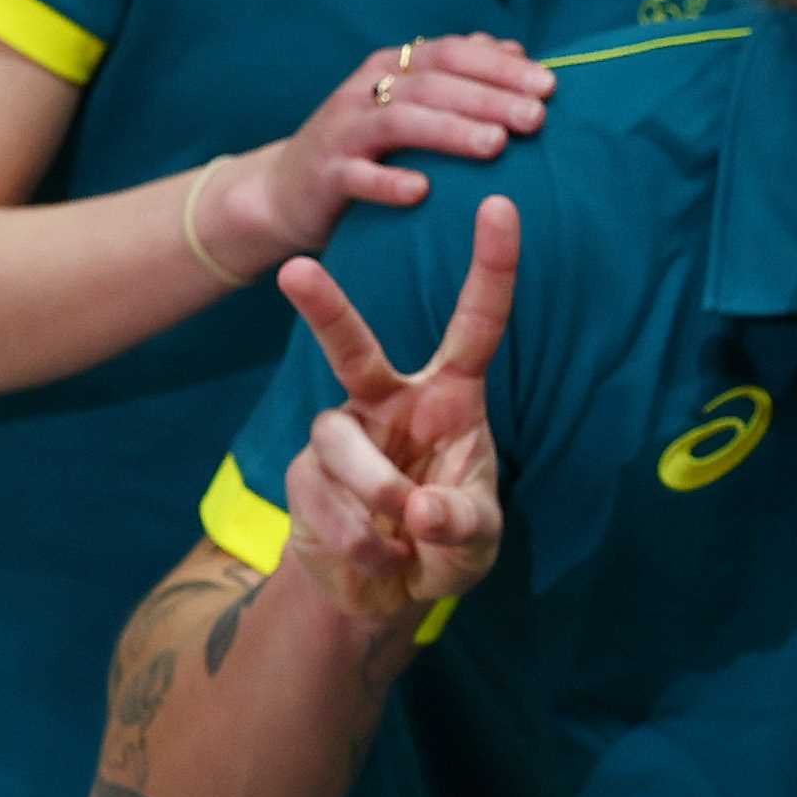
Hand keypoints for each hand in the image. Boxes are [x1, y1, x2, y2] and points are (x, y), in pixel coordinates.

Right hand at [221, 34, 554, 267]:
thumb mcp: (411, 106)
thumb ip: (461, 78)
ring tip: (497, 146)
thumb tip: (517, 51)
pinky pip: (357, 176)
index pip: (453, 53)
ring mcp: (344, 130)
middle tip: (537, 118)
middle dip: (490, 98)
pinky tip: (423, 192)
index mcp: (395, 68)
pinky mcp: (326, 175)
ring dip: (451, 132)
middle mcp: (368, 90)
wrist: (288, 191)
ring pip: (400, 122)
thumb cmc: (369, 148)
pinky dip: (389, 182)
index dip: (501, 66)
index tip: (550, 86)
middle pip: (434, 84)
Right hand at [274, 198, 518, 631]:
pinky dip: (359, 541)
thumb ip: (460, 522)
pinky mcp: (304, 473)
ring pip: (341, 445)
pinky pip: (325, 498)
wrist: (383, 592)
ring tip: (399, 538)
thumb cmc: (445, 543)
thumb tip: (418, 508)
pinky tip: (377, 558)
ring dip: (374, 496)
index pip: (476, 324)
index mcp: (450, 398)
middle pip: (354, 347)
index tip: (500, 205)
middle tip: (296, 271)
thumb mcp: (476, 540)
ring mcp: (341, 435)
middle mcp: (389, 402)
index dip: (491, 268)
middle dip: (326, 310)